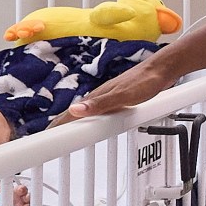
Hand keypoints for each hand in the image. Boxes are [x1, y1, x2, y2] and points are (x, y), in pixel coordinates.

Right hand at [55, 60, 174, 125]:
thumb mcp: (122, 97)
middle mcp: (99, 96)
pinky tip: (92, 120)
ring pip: (86, 111)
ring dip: (73, 120)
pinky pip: (98, 111)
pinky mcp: (117, 99)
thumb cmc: (144, 81)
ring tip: (64, 129)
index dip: (58, 124)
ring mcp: (108, 97)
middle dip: (61, 123)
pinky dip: (89, 117)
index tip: (44, 135)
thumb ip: (99, 104)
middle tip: (49, 135)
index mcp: (97, 96)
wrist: (161, 70)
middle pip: (75, 112)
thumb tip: (74, 109)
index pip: (71, 113)